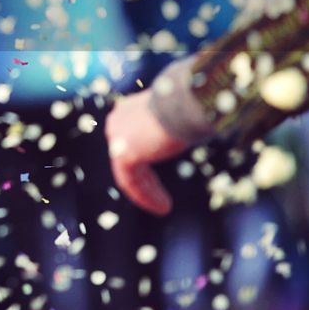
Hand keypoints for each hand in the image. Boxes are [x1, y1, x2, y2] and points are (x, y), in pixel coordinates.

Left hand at [103, 90, 188, 215]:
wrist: (185, 101)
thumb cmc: (190, 102)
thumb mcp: (179, 112)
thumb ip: (173, 122)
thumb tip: (191, 123)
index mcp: (128, 109)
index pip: (134, 138)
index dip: (148, 158)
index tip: (160, 173)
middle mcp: (117, 122)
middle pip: (131, 157)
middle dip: (147, 179)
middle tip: (161, 196)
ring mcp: (116, 138)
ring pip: (130, 172)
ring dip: (148, 191)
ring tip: (164, 208)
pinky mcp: (122, 154)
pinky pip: (129, 182)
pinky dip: (145, 196)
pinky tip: (162, 207)